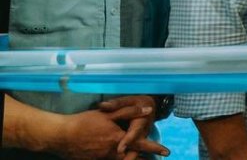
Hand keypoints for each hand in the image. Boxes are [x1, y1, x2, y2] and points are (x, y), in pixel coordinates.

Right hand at [51, 100, 168, 158]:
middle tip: (153, 159)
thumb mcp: (107, 113)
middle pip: (132, 158)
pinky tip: (117, 155)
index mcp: (118, 139)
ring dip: (130, 159)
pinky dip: (117, 159)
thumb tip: (148, 110)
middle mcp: (112, 152)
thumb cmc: (84, 122)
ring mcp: (102, 159)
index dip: (155, 147)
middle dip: (143, 158)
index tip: (167, 151)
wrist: (60, 136)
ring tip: (139, 158)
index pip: (141, 144)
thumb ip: (129, 111)